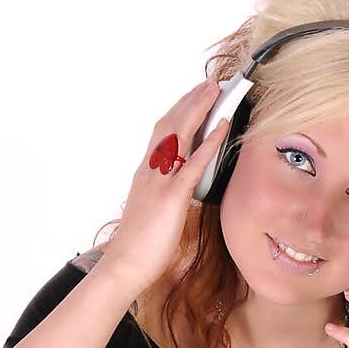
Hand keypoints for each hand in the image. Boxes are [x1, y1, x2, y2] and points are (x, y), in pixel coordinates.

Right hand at [101, 78, 229, 291]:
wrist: (126, 264)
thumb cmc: (140, 245)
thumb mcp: (154, 211)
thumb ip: (166, 194)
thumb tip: (182, 187)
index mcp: (146, 173)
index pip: (162, 132)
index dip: (179, 110)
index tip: (196, 96)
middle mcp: (151, 170)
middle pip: (170, 124)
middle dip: (191, 100)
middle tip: (210, 82)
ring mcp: (160, 181)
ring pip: (179, 134)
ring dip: (199, 109)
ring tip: (216, 91)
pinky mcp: (171, 197)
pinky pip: (193, 163)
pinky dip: (209, 142)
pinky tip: (222, 126)